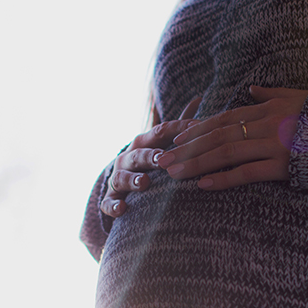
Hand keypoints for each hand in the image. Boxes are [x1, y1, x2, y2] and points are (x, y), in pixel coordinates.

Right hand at [101, 96, 201, 217]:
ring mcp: (118, 178)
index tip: (194, 131)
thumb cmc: (150, 160)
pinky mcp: (111, 198)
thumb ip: (179, 125)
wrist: (121, 183)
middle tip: (163, 159)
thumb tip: (199, 97)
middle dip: (150, 156)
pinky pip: (109, 203)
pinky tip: (123, 209)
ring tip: (145, 183)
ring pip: (122, 178)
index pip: (160, 132)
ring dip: (133, 180)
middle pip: (139, 154)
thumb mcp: (162, 141)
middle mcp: (128, 158)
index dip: (177, 131)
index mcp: (144, 143)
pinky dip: (114, 206)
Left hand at [158, 86, 307, 189]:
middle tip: (162, 159)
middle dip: (187, 149)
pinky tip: (203, 185)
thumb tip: (252, 89)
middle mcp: (264, 124)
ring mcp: (272, 145)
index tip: (177, 139)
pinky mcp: (282, 166)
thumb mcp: (298, 96)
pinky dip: (224, 179)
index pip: (223, 119)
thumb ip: (271, 94)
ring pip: (225, 153)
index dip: (197, 130)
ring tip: (174, 174)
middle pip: (217, 136)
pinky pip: (246, 173)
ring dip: (196, 164)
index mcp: (266, 109)